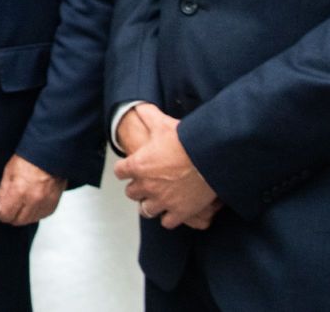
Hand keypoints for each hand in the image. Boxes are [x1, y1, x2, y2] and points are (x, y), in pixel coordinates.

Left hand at [0, 154, 65, 225]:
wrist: (49, 154)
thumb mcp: (8, 171)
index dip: (2, 214)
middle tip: (10, 208)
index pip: (7, 215)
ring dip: (24, 216)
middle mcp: (33, 200)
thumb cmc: (29, 159)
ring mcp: (45, 202)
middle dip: (12, 216)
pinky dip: (36, 213)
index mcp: (19, 191)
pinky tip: (32, 205)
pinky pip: (42, 216)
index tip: (1, 211)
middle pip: (18, 221)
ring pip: (31, 220)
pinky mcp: (54, 203)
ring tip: (21, 205)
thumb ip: (2, 192)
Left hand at [114, 105, 219, 229]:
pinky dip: (169, 217)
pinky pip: (167, 222)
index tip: (129, 168)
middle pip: (131, 193)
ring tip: (157, 198)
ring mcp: (163, 201)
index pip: (120, 171)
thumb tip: (138, 106)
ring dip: (150, 204)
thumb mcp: (162, 123)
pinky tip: (173, 210)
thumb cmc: (185, 140)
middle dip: (137, 187)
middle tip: (146, 182)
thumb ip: (146, 115)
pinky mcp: (180, 212)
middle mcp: (146, 186)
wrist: (209, 157)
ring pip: (147, 210)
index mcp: (138, 165)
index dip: (124, 169)